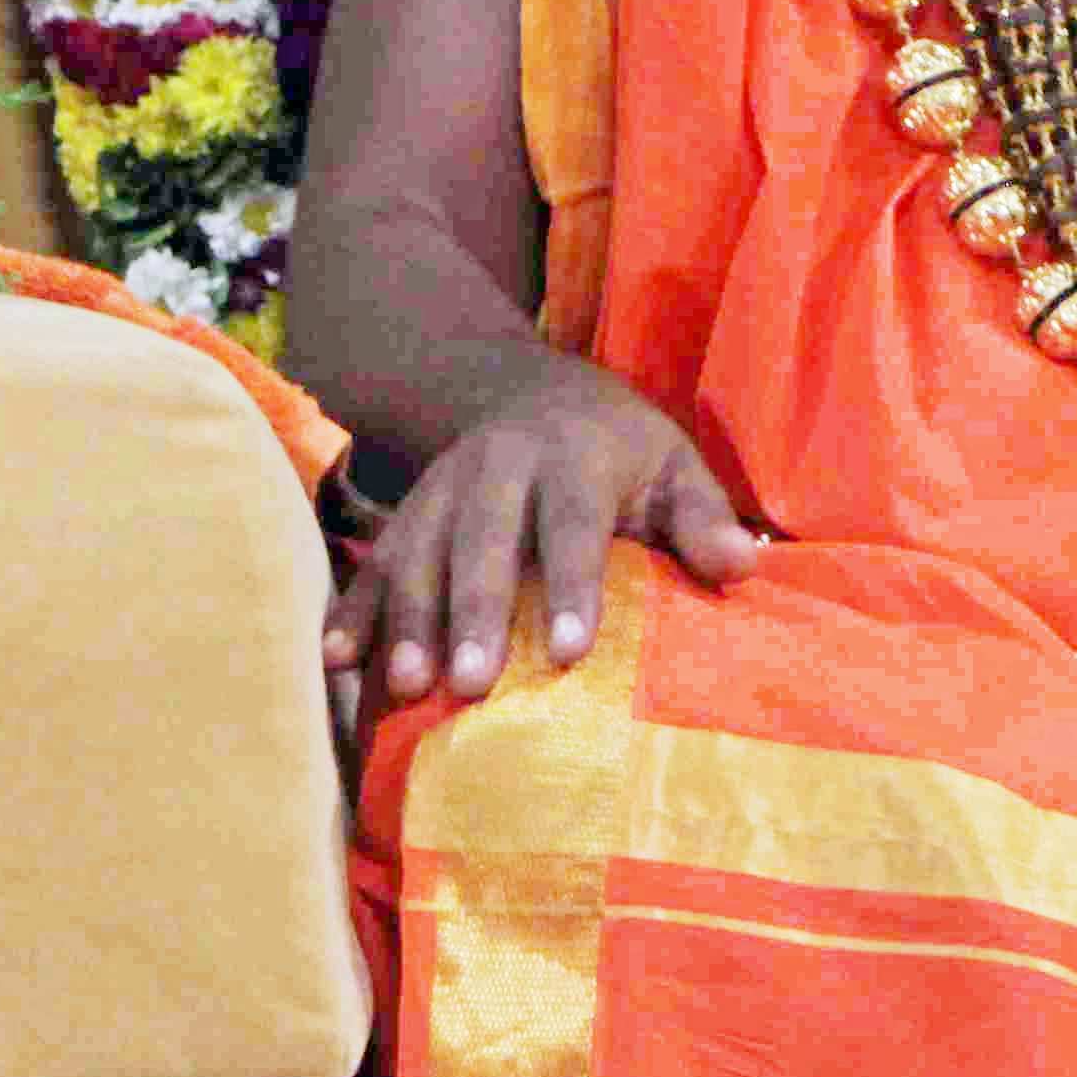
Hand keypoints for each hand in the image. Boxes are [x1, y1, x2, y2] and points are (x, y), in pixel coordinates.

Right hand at [324, 351, 762, 729]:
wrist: (529, 390)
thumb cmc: (617, 450)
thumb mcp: (671, 464)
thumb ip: (702, 516)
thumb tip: (742, 567)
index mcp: (572, 456)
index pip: (571, 524)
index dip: (570, 586)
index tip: (569, 653)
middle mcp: (498, 467)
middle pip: (482, 541)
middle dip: (476, 612)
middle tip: (472, 685)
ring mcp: (441, 489)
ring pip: (418, 552)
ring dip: (407, 619)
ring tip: (405, 686)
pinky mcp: (405, 515)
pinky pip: (373, 563)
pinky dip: (352, 610)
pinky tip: (335, 662)